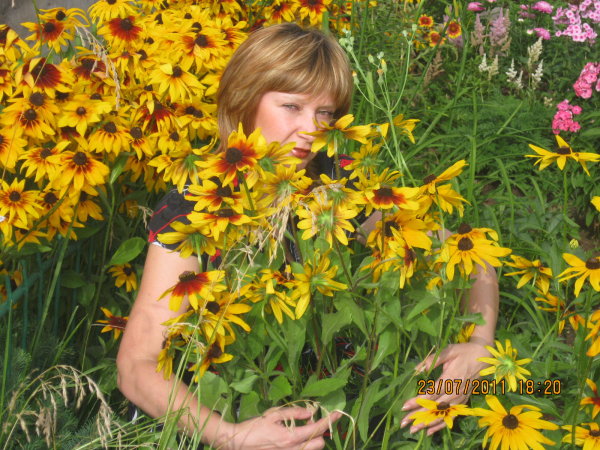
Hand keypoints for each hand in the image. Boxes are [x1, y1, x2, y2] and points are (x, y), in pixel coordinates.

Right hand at [217, 406, 341, 449]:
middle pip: (320, 443)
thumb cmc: (255, 426)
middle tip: (311, 422)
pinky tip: (295, 437)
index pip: (318, 428)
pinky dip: (304, 445)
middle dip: (321, 432)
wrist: (238, 444)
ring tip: (302, 429)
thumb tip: (310, 411)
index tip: (338, 412)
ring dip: (312, 440)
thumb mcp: (273, 414)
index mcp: (291, 436)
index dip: (330, 420)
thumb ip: (294, 412)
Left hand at [400, 342, 490, 434]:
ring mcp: (460, 398)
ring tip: (413, 430)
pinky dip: (440, 425)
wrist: (484, 357)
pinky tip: (430, 431)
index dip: (417, 401)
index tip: (405, 406)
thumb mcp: (448, 351)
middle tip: (403, 423)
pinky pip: (451, 416)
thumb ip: (432, 360)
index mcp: (450, 378)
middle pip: (435, 407)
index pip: (431, 394)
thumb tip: (417, 368)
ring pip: (442, 414)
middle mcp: (455, 391)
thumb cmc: (464, 352)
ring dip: (427, 423)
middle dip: (418, 415)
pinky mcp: (463, 401)